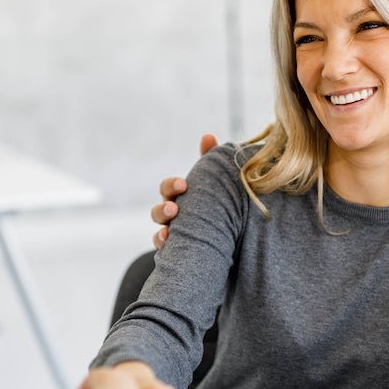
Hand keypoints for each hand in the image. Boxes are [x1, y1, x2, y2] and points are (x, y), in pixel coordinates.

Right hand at [150, 133, 217, 248]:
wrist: (230, 237)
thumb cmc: (216, 202)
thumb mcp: (214, 181)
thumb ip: (209, 160)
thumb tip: (207, 136)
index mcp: (179, 197)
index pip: (168, 188)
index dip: (172, 186)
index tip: (183, 184)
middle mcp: (173, 216)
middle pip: (159, 211)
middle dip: (164, 209)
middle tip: (175, 209)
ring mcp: (174, 234)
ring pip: (159, 233)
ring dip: (162, 232)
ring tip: (169, 233)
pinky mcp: (179, 252)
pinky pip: (166, 252)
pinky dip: (166, 249)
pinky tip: (171, 248)